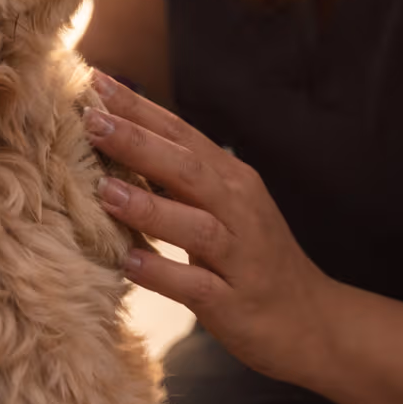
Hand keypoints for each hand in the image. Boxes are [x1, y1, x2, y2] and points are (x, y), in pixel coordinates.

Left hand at [82, 72, 328, 383]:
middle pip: (187, 168)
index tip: (94, 82)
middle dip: (139, 143)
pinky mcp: (234, 302)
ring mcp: (239, 256)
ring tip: (105, 190)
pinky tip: (130, 263)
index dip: (139, 109)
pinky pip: (196, 285)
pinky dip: (164, 272)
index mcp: (232, 181)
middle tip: (91, 121)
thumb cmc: (252, 259)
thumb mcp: (222, 208)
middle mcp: (239, 210)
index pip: (181, 135)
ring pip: (195, 224)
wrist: (311, 321)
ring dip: (149, 207)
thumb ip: (179, 179)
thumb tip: (118, 143)